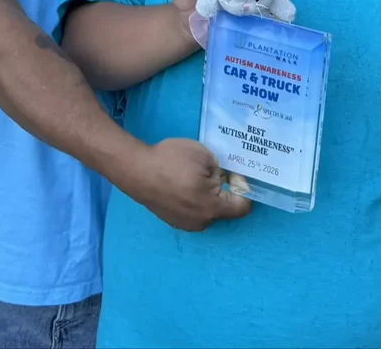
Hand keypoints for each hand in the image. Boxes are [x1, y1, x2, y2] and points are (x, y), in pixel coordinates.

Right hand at [126, 138, 251, 230]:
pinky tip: (182, 183)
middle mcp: (201, 222)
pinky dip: (194, 199)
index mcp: (212, 208)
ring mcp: (185, 224)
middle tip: (214, 170)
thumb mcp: (204, 156)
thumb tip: (226, 177)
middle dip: (224, 190)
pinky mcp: (173, 220)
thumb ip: (222, 169)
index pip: (242, 207)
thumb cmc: (171, 161)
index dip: (244, 188)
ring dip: (208, 196)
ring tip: (194, 176)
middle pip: (224, 208)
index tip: (235, 173)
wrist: (136, 170)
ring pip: (208, 210)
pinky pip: (193, 211)